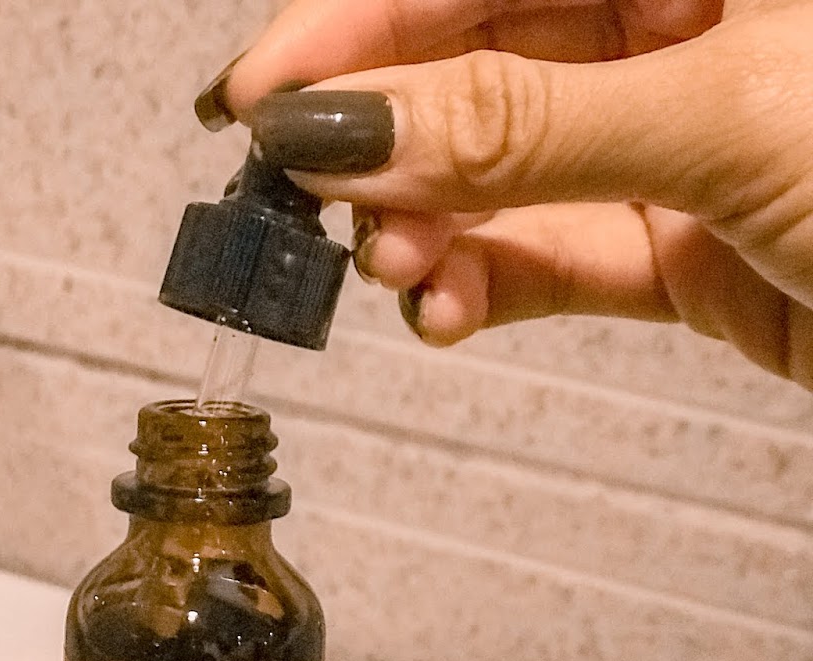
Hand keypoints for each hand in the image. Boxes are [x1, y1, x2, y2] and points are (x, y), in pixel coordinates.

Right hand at [202, 0, 812, 388]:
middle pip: (482, 58)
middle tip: (303, 193)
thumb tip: (347, 121)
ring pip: (507, 169)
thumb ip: (520, 125)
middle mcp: (689, 22)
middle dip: (386, 135)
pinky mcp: (687, 242)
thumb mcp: (724, 114)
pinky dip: (489, 288)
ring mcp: (683, 134)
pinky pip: (555, 256)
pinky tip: (447, 307)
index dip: (362, 20)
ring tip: (392, 268)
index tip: (262, 92)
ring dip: (428, 226)